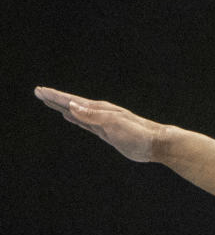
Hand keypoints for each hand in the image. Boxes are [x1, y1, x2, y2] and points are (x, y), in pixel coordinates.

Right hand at [34, 87, 164, 161]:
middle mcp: (99, 113)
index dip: (55, 96)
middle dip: (55, 99)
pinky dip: (75, 118)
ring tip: (50, 101)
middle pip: (71, 104)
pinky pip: (85, 123)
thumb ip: (92, 116)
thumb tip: (71, 106)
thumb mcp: (113, 124)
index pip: (71, 100)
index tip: (39, 90)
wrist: (156, 143)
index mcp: (99, 109)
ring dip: (63, 107)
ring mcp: (102, 122)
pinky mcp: (106, 133)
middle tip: (38, 92)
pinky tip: (69, 116)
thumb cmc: (137, 133)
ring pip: (76, 113)